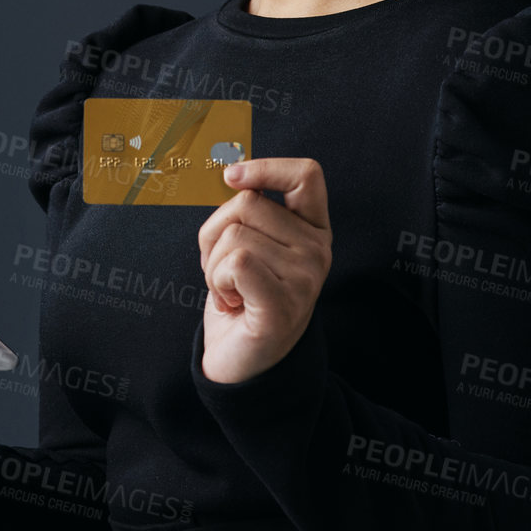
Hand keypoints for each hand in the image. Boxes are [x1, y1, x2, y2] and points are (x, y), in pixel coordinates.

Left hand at [195, 157, 332, 383]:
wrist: (241, 363)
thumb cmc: (241, 298)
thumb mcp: (252, 245)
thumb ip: (250, 212)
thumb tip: (232, 172)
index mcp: (313, 230)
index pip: (307, 175)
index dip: (266, 167)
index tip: (232, 177)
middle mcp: (318, 250)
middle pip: (247, 203)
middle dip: (216, 233)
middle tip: (224, 271)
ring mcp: (306, 278)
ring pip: (234, 234)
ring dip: (213, 264)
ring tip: (230, 290)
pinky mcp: (284, 304)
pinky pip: (236, 262)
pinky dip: (217, 281)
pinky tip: (231, 303)